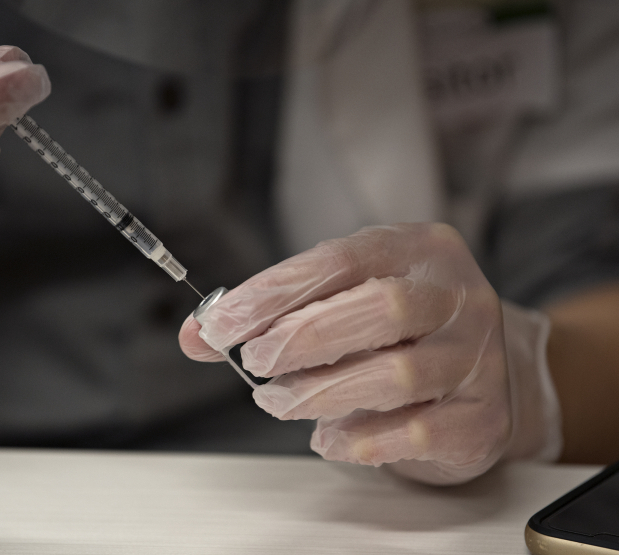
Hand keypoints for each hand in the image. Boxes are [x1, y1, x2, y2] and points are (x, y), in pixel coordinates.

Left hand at [180, 223, 559, 484]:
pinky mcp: (482, 417)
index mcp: (418, 249)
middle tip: (255, 363)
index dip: (274, 291)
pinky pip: (415, 431)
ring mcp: (477, 357)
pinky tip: (326, 437)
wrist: (491, 377)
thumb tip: (198, 333)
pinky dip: (358, 438)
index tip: (222, 323)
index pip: (339, 260)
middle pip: (378, 308)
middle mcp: (457, 297)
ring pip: (394, 373)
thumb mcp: (343, 301)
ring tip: (277, 403)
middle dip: (300, 338)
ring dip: (318, 392)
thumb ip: (274, 314)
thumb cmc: (401, 332)